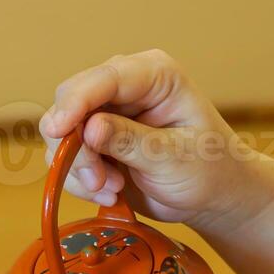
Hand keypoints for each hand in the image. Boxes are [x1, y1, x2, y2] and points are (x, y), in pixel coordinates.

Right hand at [39, 49, 273, 232]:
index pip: (104, 78)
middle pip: (71, 100)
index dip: (76, 102)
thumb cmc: (210, 170)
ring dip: (78, 168)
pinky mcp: (96, 142)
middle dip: (75, 145)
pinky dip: (80, 181)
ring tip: (111, 191)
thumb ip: (131, 141)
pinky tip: (110, 194)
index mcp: (154, 75)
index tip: (58, 130)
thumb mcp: (175, 158)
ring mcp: (107, 114)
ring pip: (62, 132)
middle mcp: (125, 88)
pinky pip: (66, 157)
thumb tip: (88, 128)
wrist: (215, 198)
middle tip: (98, 181)